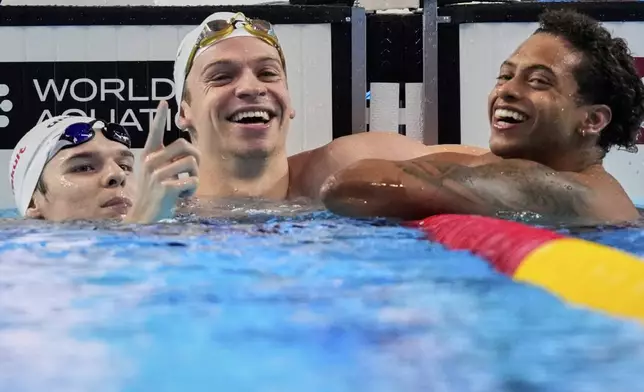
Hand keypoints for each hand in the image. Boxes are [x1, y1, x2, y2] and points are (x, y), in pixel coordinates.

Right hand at [124, 101, 199, 222]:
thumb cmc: (157, 193)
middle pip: (185, 146)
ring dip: (194, 177)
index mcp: (149, 156)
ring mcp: (156, 175)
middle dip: (196, 158)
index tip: (164, 102)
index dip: (159, 117)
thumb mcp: (158, 173)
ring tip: (185, 187)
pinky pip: (192, 181)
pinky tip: (182, 197)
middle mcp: (150, 162)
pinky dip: (192, 190)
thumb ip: (169, 161)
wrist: (146, 216)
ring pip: (191, 164)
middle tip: (192, 172)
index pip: (154, 132)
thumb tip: (188, 149)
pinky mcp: (165, 188)